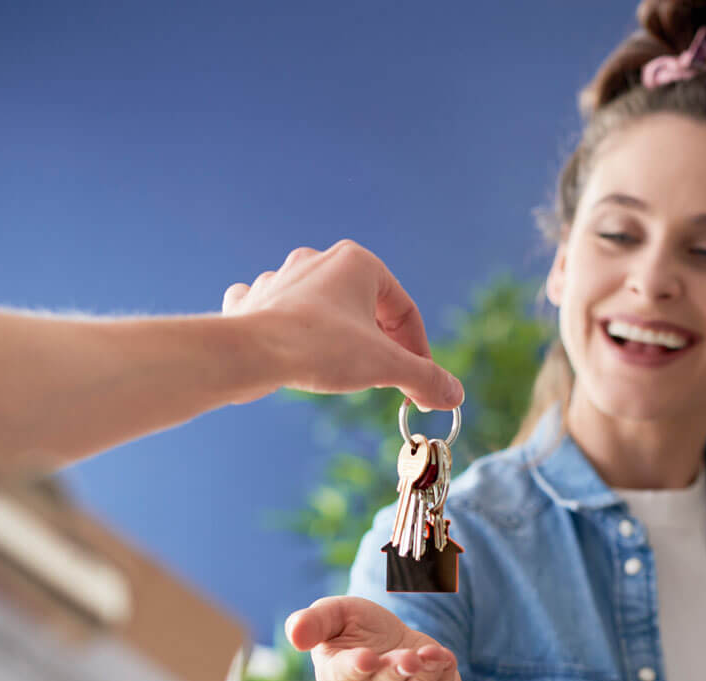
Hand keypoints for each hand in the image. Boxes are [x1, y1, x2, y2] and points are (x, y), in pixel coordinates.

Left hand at [222, 240, 463, 410]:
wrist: (250, 354)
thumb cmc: (320, 349)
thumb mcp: (386, 366)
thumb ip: (425, 378)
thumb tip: (455, 395)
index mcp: (358, 263)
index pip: (403, 310)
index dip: (418, 350)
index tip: (420, 382)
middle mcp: (319, 260)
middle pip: (365, 307)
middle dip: (379, 342)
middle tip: (386, 377)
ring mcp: (282, 278)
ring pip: (321, 306)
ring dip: (337, 334)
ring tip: (343, 367)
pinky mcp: (254, 300)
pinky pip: (277, 309)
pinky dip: (287, 328)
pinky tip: (288, 348)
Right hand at [287, 595, 459, 680]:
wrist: (395, 641)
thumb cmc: (357, 627)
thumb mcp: (335, 614)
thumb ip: (313, 622)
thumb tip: (294, 634)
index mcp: (336, 679)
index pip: (343, 678)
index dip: (355, 669)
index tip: (367, 658)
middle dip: (395, 672)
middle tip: (407, 656)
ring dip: (422, 678)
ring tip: (431, 655)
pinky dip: (445, 678)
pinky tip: (446, 658)